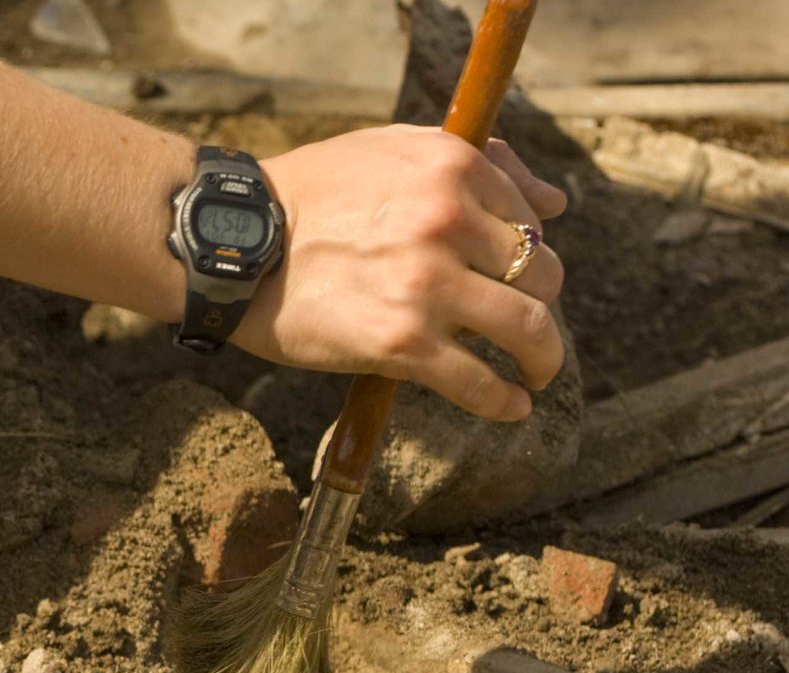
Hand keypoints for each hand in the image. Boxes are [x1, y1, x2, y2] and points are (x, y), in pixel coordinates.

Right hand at [231, 126, 568, 420]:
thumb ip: (477, 164)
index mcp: (450, 167)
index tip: (512, 280)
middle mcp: (447, 220)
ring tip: (536, 373)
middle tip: (519, 327)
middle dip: (537, 305)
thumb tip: (554, 203)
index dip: (527, 256)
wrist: (235, 243)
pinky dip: (504, 400)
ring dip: (543, 358)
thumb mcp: (391, 149)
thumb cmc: (308, 194)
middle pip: (542, 276)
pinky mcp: (401, 341)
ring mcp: (426, 284)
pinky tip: (512, 406)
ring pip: (528, 330)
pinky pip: (478, 382)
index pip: (530, 222)